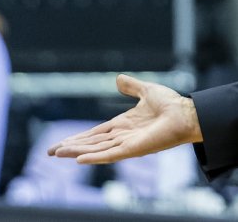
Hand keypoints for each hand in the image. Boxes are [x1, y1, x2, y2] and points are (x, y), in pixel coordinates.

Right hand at [47, 74, 202, 163]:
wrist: (186, 113)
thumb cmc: (171, 104)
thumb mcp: (146, 91)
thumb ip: (131, 86)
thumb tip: (118, 78)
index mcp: (124, 124)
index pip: (96, 133)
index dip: (79, 138)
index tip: (62, 142)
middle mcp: (123, 136)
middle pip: (92, 143)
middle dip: (72, 147)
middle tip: (51, 152)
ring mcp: (128, 144)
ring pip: (97, 150)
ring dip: (77, 152)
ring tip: (59, 154)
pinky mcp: (134, 149)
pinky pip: (111, 155)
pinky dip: (95, 157)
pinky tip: (80, 159)